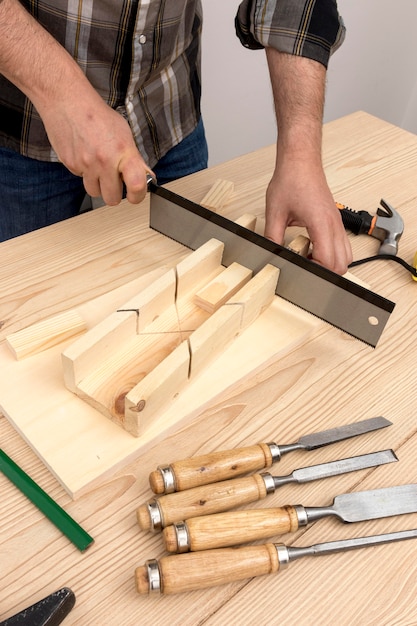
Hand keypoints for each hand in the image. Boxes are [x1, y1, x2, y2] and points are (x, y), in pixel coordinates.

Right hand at [41, 94, 152, 205]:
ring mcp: (85, 165)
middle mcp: (104, 161)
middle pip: (112, 199)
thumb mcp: (124, 133)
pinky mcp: (70, 164)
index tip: (136, 195)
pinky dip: (84, 171)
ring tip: (98, 166)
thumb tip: (145, 176)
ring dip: (98, 184)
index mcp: (123, 152)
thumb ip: (134, 158)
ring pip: (94, 191)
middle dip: (114, 193)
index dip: (138, 196)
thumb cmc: (97, 115)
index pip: (137, 186)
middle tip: (115, 181)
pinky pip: (81, 178)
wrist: (67, 102)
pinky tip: (85, 155)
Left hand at [264, 159, 352, 274]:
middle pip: (342, 263)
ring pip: (347, 255)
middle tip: (306, 268)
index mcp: (320, 223)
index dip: (316, 271)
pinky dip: (333, 252)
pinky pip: (343, 243)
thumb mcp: (274, 212)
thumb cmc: (291, 179)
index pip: (328, 260)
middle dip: (326, 271)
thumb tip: (270, 253)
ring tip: (311, 260)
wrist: (301, 160)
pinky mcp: (335, 219)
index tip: (303, 272)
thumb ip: (272, 237)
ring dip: (332, 262)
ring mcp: (337, 222)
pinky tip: (314, 248)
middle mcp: (333, 224)